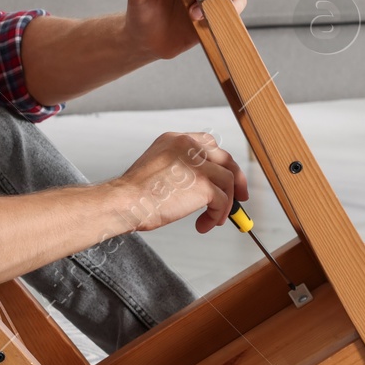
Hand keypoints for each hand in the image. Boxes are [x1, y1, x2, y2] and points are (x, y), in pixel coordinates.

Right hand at [112, 132, 249, 233]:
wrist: (124, 202)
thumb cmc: (133, 194)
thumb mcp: (158, 169)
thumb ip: (180, 170)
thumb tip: (205, 188)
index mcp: (175, 140)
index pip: (208, 144)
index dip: (220, 162)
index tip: (226, 177)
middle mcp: (188, 145)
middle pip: (225, 159)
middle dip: (236, 180)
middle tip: (239, 198)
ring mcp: (197, 164)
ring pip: (228, 181)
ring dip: (225, 204)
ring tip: (213, 220)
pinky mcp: (203, 183)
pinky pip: (223, 200)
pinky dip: (218, 215)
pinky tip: (205, 224)